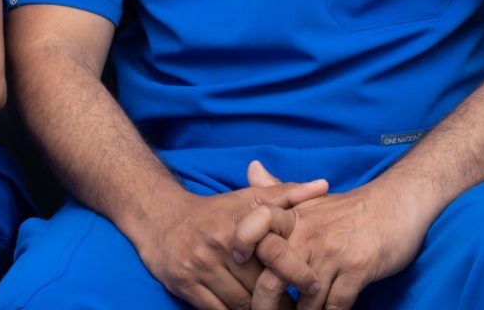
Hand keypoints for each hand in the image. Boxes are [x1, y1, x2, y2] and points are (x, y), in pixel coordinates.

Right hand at [131, 166, 327, 309]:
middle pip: (259, 286)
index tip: (313, 285)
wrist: (160, 218)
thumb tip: (323, 186)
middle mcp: (217, 244)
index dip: (296, 275)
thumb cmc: (213, 212)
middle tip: (296, 306)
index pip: (275, 256)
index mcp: (237, 224)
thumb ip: (287, 193)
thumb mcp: (247, 198)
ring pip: (240, 304)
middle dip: (279, 300)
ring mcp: (198, 266)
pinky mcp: (184, 285)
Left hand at [236, 164, 426, 309]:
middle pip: (272, 279)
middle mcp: (309, 234)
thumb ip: (279, 192)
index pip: (255, 227)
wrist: (397, 203)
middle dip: (265, 306)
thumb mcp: (313, 197)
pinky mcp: (358, 268)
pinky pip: (336, 304)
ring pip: (305, 300)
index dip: (241, 247)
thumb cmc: (351, 208)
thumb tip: (251, 168)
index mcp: (294, 217)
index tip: (238, 267)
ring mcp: (333, 252)